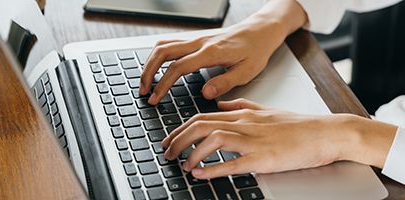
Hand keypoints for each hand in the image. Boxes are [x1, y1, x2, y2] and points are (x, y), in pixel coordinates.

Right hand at [139, 0, 307, 104]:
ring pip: (164, 46)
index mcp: (211, 52)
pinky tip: (158, 68)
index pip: (178, 68)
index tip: (155, 99)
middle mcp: (200, 43)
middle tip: (143, 91)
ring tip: (146, 82)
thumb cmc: (257, 50)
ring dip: (150, 63)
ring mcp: (197, 39)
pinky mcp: (197, 40)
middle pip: (162, 53)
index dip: (163, 85)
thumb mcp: (247, 71)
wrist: (262, 30)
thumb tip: (205, 94)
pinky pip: (171, 44)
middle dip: (148, 72)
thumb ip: (225, 82)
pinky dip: (159, 56)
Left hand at [161, 99, 397, 178]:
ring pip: (213, 139)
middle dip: (178, 139)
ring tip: (182, 165)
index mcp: (244, 114)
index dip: (181, 128)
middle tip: (167, 153)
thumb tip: (222, 102)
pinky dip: (213, 168)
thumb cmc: (299, 125)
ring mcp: (254, 140)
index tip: (170, 140)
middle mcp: (245, 124)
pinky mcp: (264, 158)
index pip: (203, 116)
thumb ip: (242, 105)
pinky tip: (201, 174)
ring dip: (192, 153)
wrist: (325, 133)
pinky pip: (233, 162)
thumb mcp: (267, 110)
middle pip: (201, 125)